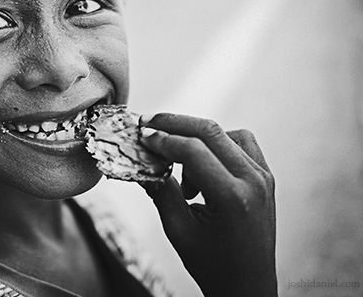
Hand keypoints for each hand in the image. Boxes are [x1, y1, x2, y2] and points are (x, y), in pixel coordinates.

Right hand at [138, 113, 276, 296]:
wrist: (248, 286)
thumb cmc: (213, 265)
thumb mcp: (179, 230)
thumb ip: (160, 190)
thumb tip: (140, 159)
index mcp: (233, 198)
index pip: (193, 150)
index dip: (163, 138)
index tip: (141, 136)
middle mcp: (254, 182)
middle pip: (210, 131)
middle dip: (174, 124)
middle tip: (148, 124)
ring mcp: (264, 177)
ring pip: (225, 133)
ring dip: (195, 136)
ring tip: (177, 162)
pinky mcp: (265, 176)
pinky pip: (240, 143)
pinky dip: (216, 143)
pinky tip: (200, 164)